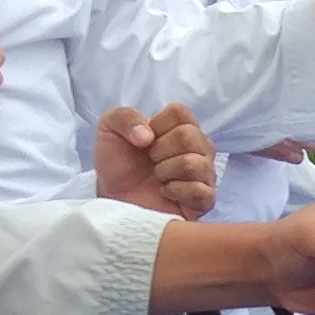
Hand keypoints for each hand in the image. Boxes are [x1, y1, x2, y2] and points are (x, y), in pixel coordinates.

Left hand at [93, 105, 219, 217]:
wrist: (114, 202)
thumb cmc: (118, 165)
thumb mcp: (109, 130)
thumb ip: (124, 117)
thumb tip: (147, 135)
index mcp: (180, 126)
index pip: (180, 112)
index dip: (157, 126)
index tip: (145, 141)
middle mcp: (199, 147)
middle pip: (188, 135)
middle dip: (159, 151)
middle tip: (150, 163)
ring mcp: (205, 173)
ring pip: (193, 163)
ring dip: (165, 171)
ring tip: (157, 179)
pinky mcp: (204, 200)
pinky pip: (200, 190)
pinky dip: (175, 191)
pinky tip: (166, 193)